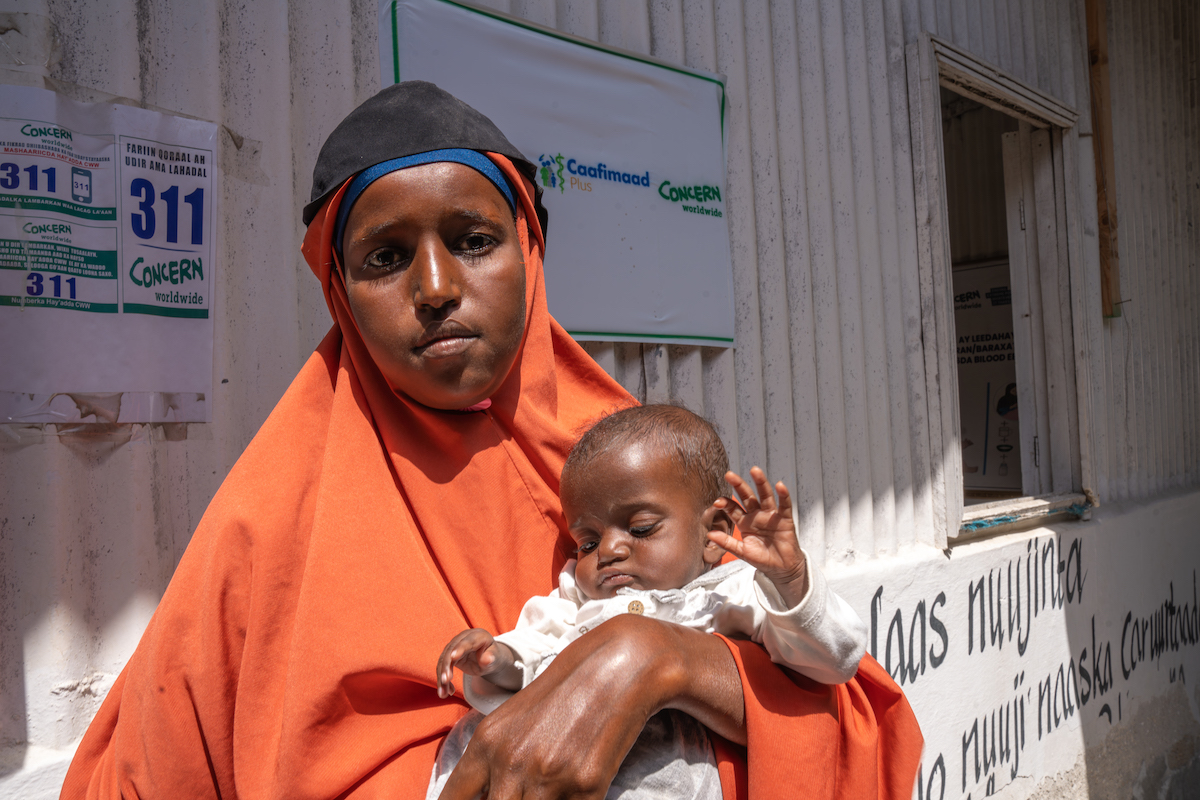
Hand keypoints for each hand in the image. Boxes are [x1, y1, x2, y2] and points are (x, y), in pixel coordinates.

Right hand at [436, 628, 517, 697]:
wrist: (487, 657)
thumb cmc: (492, 656)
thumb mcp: (495, 657)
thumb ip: (491, 658)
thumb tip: (487, 660)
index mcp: (477, 635)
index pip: (467, 642)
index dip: (460, 649)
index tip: (453, 658)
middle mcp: (463, 638)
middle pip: (450, 651)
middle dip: (446, 666)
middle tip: (445, 680)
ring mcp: (454, 646)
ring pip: (443, 661)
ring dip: (442, 677)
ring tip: (443, 693)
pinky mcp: (449, 656)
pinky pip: (443, 667)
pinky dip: (443, 680)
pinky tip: (447, 691)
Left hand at [438, 614, 744, 799]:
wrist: (617, 669)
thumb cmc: (563, 697)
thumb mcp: (513, 723)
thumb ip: (489, 762)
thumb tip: (479, 795)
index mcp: (486, 742)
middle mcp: (511, 763)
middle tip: (519, 795)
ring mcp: (548, 778)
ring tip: (549, 790)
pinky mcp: (586, 788)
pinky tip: (573, 791)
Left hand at [708, 467, 809, 606]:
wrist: (781, 568)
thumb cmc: (761, 558)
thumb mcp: (742, 551)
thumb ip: (727, 543)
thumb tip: (709, 534)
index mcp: (744, 522)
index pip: (733, 508)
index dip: (725, 504)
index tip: (717, 501)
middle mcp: (756, 514)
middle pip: (747, 496)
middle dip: (739, 485)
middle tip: (729, 475)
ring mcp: (770, 515)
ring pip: (765, 495)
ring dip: (760, 483)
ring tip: (754, 470)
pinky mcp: (785, 519)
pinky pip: (784, 505)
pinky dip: (783, 495)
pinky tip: (779, 485)